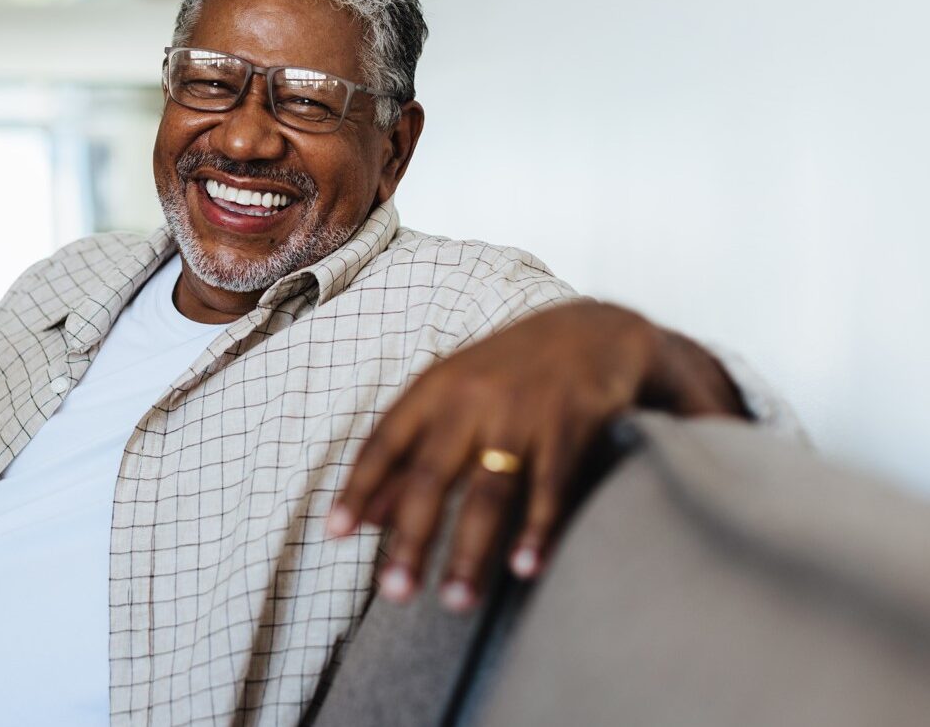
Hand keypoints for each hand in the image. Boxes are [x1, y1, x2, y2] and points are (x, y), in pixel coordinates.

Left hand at [327, 301, 744, 609]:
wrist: (595, 330)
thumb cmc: (510, 373)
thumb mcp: (452, 399)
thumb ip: (408, 457)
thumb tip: (362, 517)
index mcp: (436, 388)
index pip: (385, 442)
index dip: (359, 487)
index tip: (334, 533)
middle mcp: (473, 398)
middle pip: (433, 476)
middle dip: (412, 538)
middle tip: (395, 593)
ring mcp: (523, 411)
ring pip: (489, 491)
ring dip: (471, 551)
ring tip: (455, 601)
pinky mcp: (572, 423)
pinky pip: (551, 485)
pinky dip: (537, 528)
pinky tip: (524, 567)